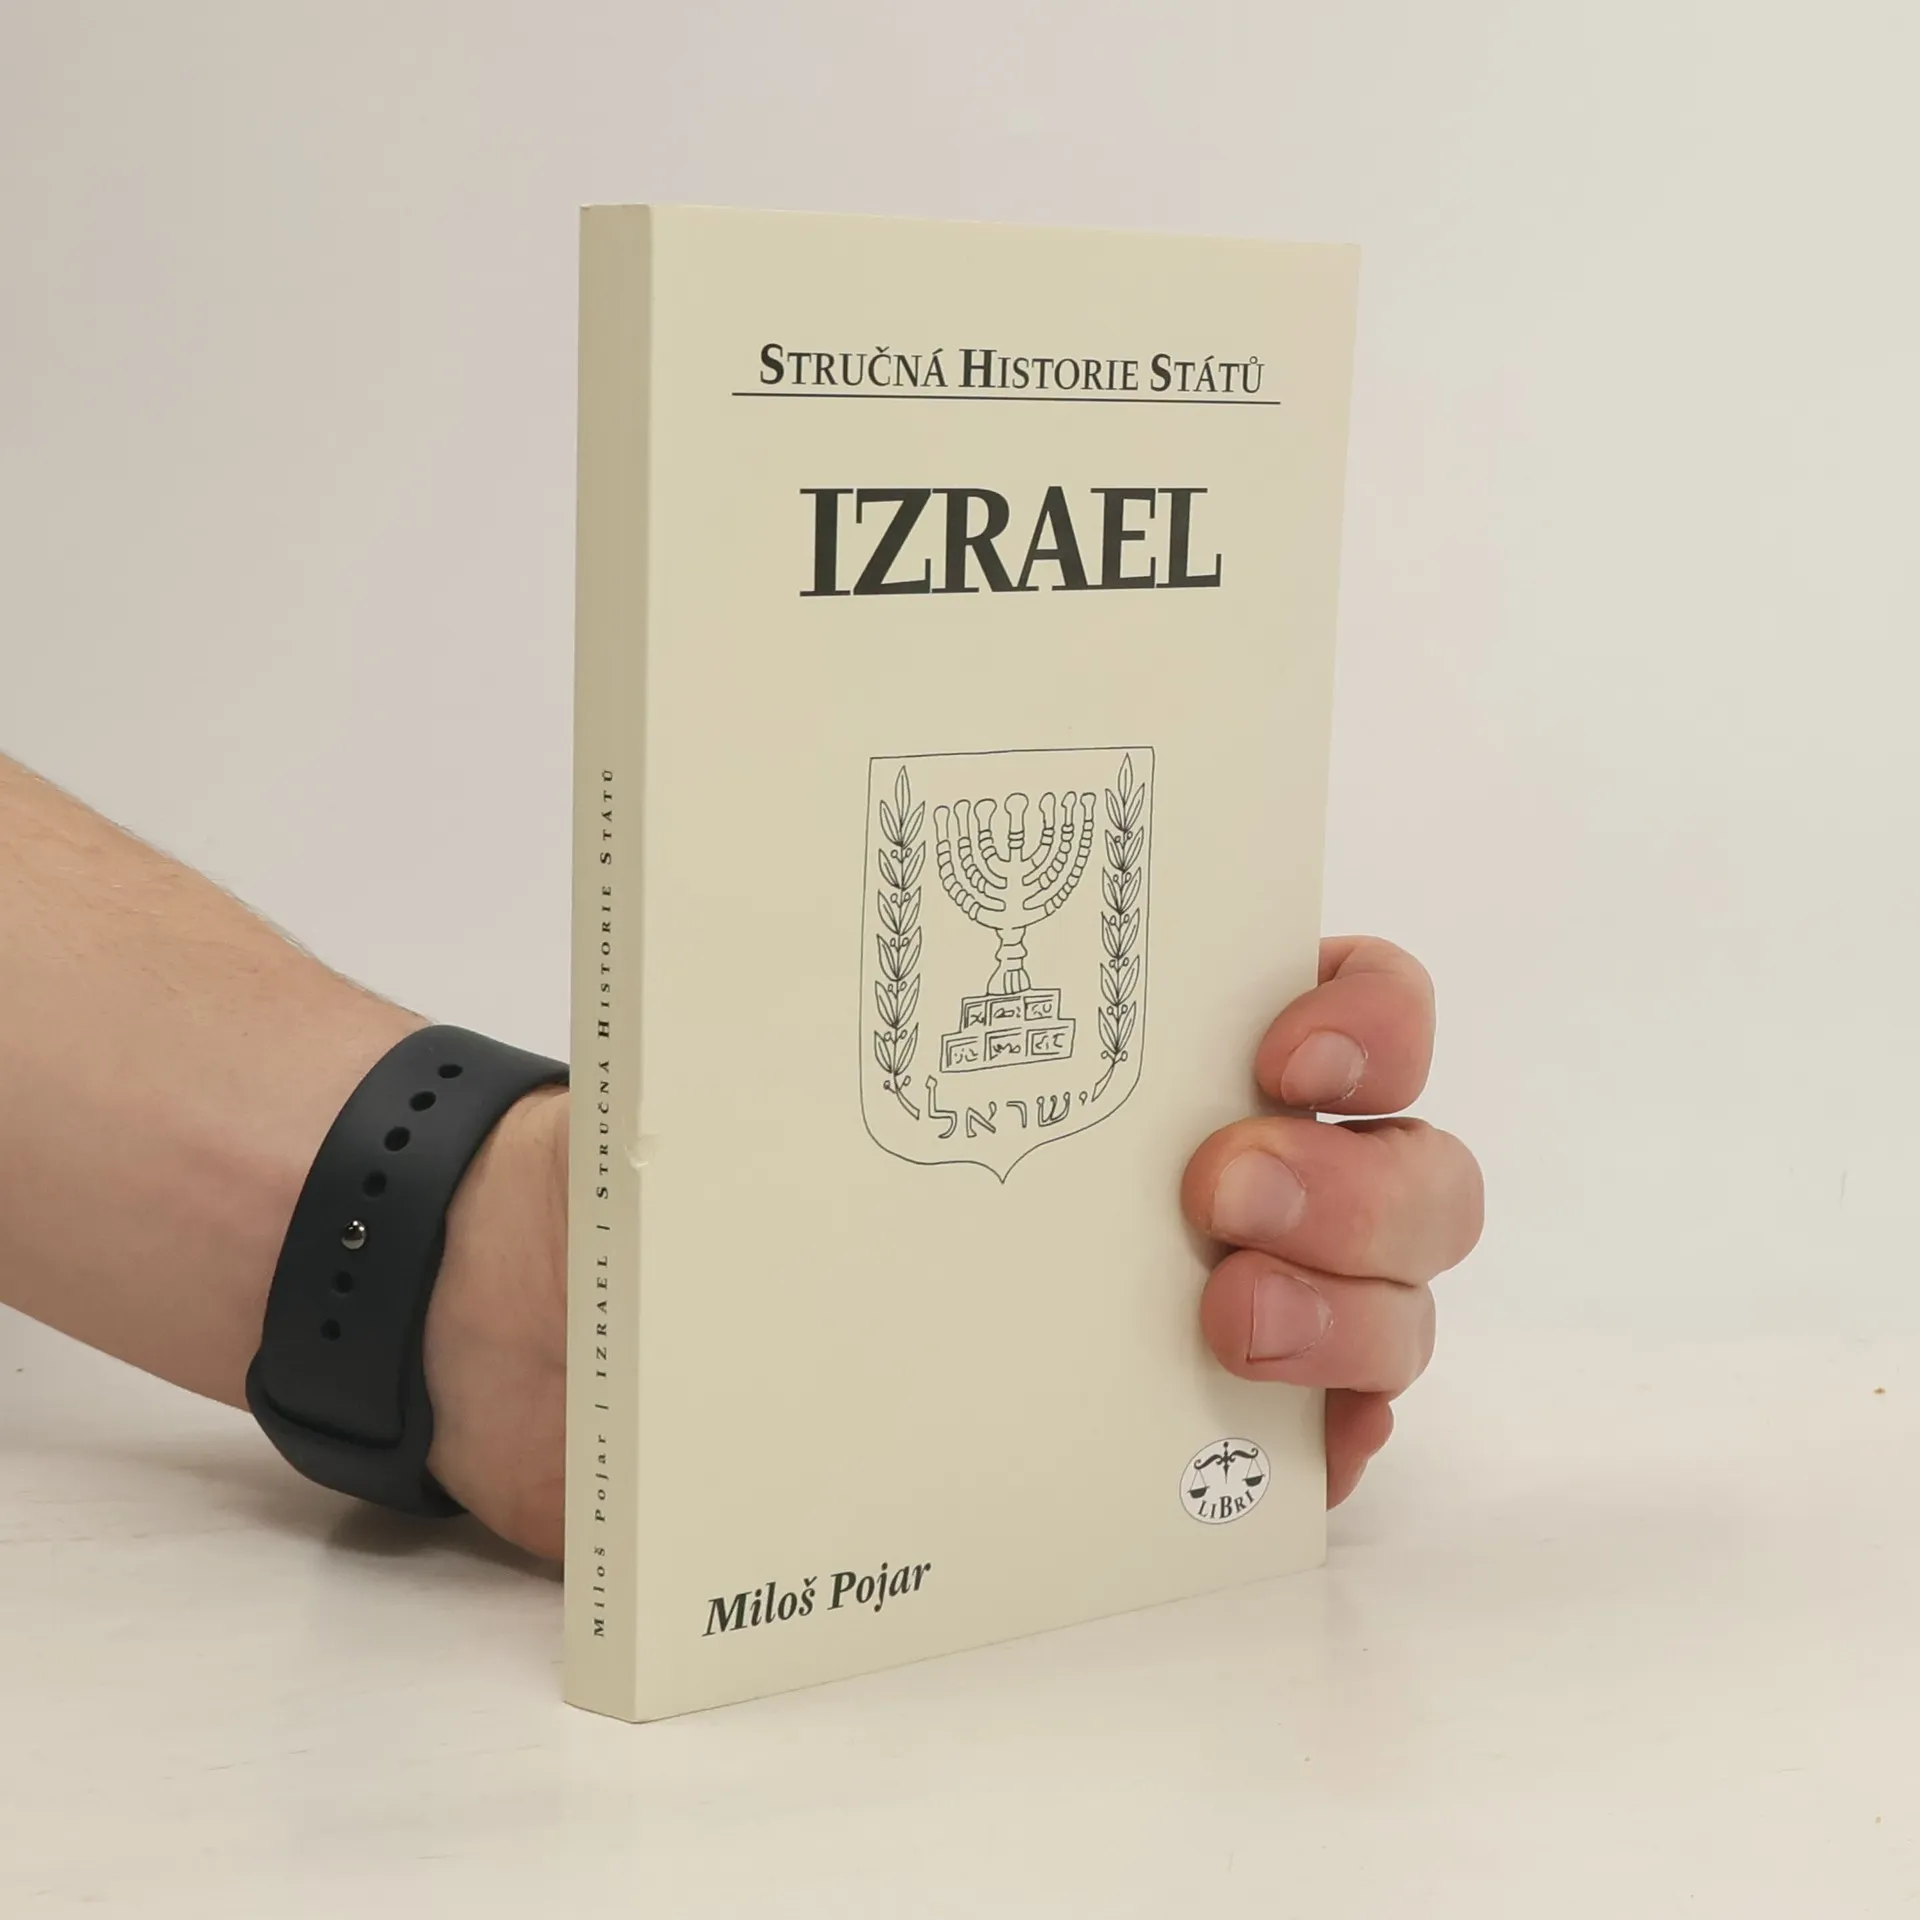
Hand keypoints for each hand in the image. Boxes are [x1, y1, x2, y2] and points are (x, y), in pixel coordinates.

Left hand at [424, 936, 1481, 1557]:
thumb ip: (834, 955)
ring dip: (1357, 1316)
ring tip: (1220, 1323)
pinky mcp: (1146, 1453)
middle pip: (1409, 1172)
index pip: (1345, 1007)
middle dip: (1363, 1182)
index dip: (1370, 1020)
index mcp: (1134, 1049)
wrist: (545, 1329)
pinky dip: (1321, 1446)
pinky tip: (1275, 1449)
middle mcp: (1197, 1172)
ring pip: (1389, 1313)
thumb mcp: (753, 1026)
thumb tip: (861, 825)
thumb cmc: (675, 1153)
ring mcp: (1190, 1317)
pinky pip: (1299, 1459)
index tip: (1280, 1046)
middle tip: (1215, 1189)